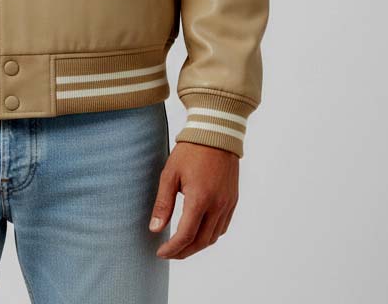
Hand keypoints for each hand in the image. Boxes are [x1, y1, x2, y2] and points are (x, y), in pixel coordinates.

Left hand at [149, 142, 238, 259]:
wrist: (216, 133)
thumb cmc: (190, 150)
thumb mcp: (170, 174)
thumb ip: (163, 204)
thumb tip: (155, 229)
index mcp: (200, 199)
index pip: (186, 235)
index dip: (172, 249)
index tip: (160, 253)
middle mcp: (217, 205)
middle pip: (201, 241)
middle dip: (184, 252)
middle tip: (169, 253)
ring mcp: (227, 204)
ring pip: (213, 237)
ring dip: (197, 245)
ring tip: (181, 245)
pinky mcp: (233, 200)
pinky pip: (222, 227)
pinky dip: (210, 235)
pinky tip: (198, 232)